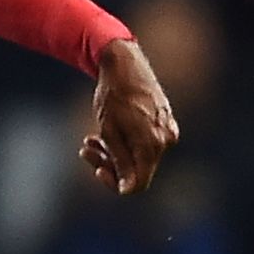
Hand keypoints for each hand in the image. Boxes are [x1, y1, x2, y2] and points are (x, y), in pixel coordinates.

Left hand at [81, 37, 177, 195]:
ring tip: (89, 141)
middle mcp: (165, 140)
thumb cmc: (114, 95)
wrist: (125, 64)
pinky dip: (124, 143)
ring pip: (138, 156)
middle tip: (86, 149)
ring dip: (112, 153)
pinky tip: (103, 133)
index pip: (138, 184)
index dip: (116, 184)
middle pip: (137, 170)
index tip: (97, 172)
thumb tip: (127, 190)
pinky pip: (144, 143)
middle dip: (109, 164)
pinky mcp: (163, 123)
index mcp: (152, 144)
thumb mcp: (109, 131)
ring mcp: (167, 131)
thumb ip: (119, 161)